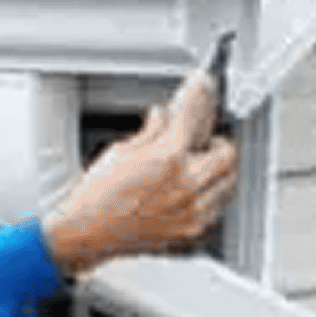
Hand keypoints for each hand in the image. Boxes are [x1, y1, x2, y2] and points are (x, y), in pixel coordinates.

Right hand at [43, 69, 238, 273]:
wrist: (87, 233)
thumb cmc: (96, 197)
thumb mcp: (121, 151)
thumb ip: (151, 130)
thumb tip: (163, 116)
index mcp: (168, 157)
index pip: (194, 115)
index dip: (199, 94)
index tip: (202, 84)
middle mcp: (187, 184)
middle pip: (227, 153)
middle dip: (216, 142)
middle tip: (204, 139)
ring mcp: (193, 210)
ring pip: (227, 181)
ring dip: (217, 169)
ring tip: (198, 165)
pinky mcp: (192, 229)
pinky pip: (217, 206)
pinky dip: (210, 195)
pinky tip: (191, 190)